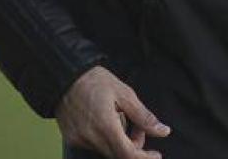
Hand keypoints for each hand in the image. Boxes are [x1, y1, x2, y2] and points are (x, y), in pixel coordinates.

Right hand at [56, 65, 170, 158]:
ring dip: (120, 141)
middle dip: (134, 146)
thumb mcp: (124, 94)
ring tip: (121, 118)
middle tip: (139, 127)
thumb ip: (143, 117)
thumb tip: (163, 132)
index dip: (144, 158)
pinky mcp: (72, 139)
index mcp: (105, 126)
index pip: (128, 154)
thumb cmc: (95, 81)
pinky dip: (106, 138)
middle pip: (119, 155)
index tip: (156, 155)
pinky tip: (106, 120)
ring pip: (107, 151)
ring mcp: (79, 140)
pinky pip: (95, 145)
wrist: (64, 76)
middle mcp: (90, 138)